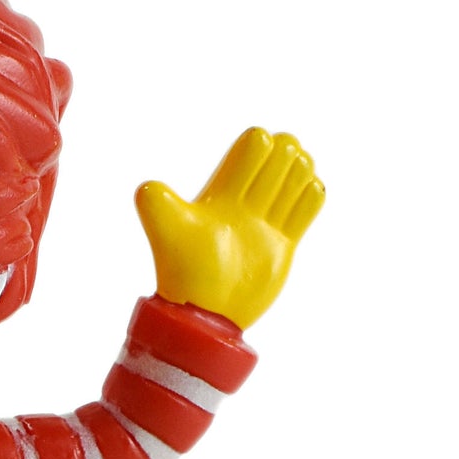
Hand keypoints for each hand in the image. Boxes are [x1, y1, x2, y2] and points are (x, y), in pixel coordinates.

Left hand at [134, 128, 323, 328]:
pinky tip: (307, 196)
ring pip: (297, 175)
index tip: (255, 162)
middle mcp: (246, 202)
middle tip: (274, 182)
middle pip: (279, 154)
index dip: (260, 144)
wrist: (206, 314)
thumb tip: (146, 187)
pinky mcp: (283, 244)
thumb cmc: (186, 273)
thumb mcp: (170, 235)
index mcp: (222, 191)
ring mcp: (266, 222)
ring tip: (293, 189)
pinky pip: (308, 206)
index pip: (252, 145)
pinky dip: (313, 195)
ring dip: (301, 171)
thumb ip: (158, 208)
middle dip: (285, 155)